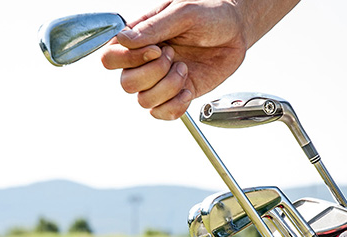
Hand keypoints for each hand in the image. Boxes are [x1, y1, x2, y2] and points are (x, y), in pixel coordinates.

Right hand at [100, 0, 249, 119]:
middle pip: (126, 84)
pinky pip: (162, 113)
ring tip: (185, 69)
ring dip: (168, 87)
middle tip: (174, 56)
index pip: (110, 58)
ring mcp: (160, 80)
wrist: (236, 30)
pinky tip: (188, 88)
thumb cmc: (210, 13)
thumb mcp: (183, 12)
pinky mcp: (177, 94)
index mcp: (139, 38)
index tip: (155, 49)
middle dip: (153, 73)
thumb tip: (124, 39)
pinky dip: (176, 105)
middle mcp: (145, 61)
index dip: (128, 59)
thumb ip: (154, 27)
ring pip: (144, 101)